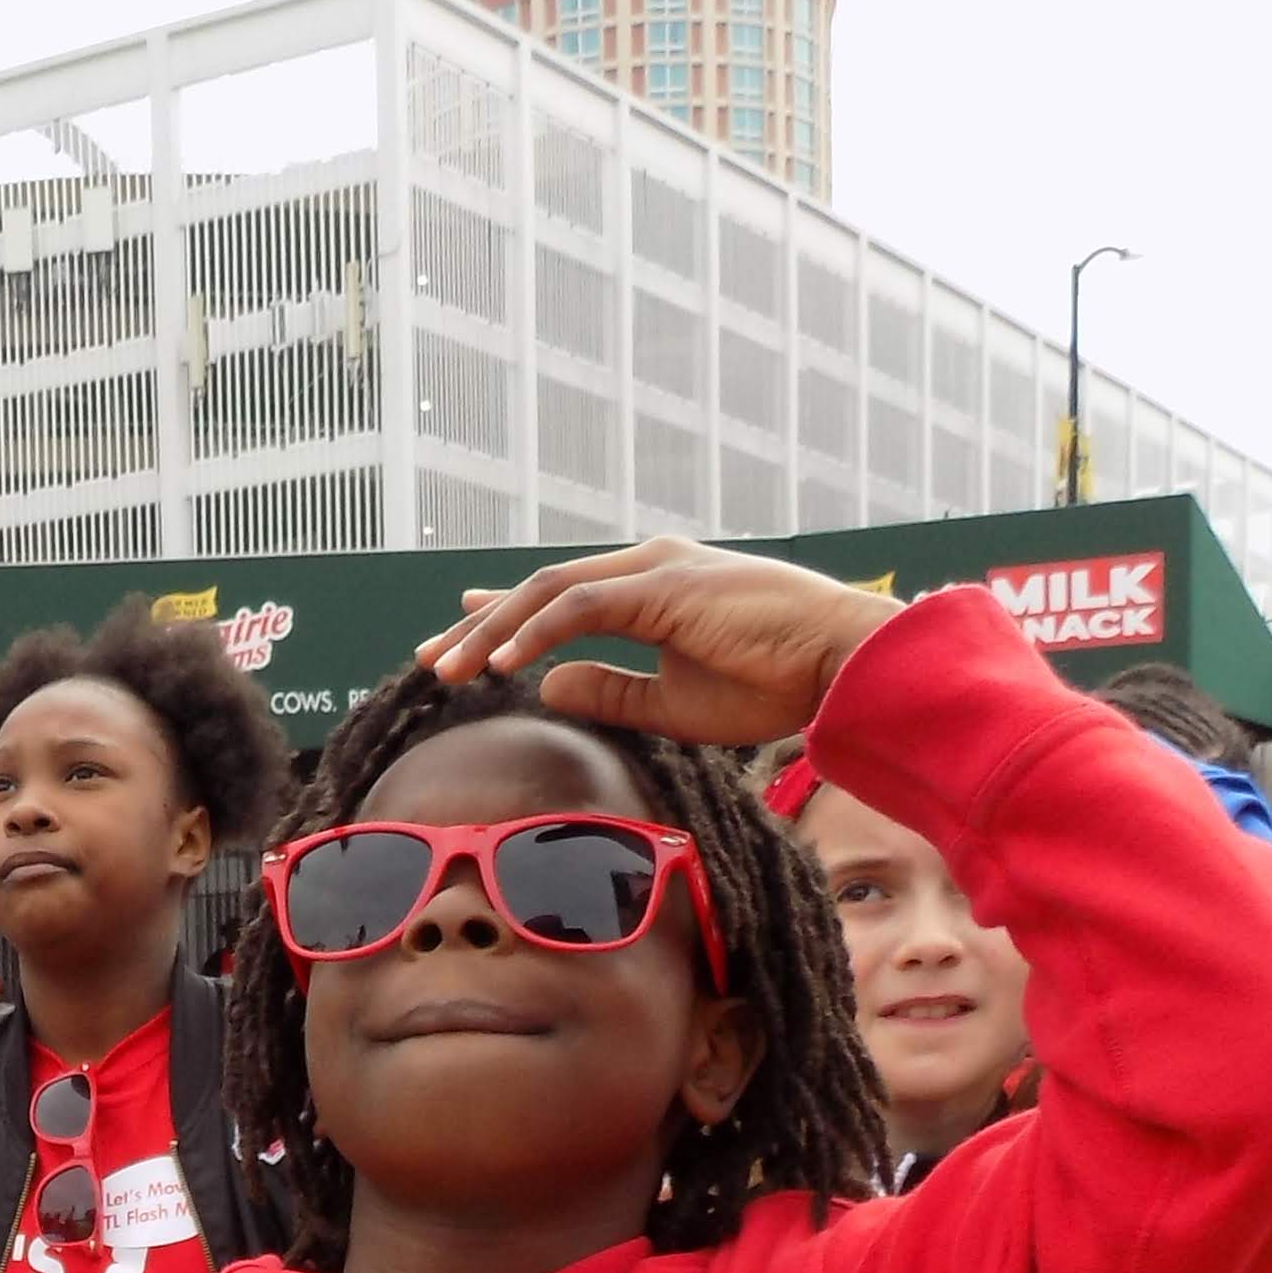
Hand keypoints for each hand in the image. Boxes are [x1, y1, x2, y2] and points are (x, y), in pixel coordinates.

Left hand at [419, 537, 896, 745]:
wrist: (840, 662)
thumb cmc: (775, 684)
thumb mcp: (673, 705)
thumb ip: (611, 692)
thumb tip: (549, 686)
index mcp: (652, 590)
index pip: (562, 599)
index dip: (506, 618)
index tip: (460, 641)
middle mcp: (646, 567)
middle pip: (543, 590)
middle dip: (482, 625)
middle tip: (431, 659)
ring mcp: (653, 569)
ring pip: (550, 591)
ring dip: (494, 631)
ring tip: (450, 670)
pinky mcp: (662, 585)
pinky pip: (580, 606)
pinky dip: (535, 632)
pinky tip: (502, 666)